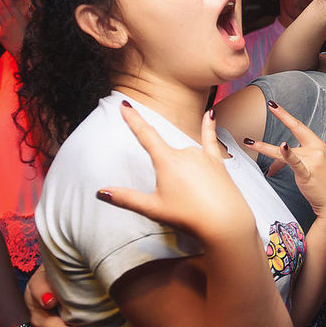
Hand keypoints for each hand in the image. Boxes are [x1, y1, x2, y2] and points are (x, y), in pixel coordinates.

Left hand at [0, 0, 29, 57]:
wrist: (26, 52)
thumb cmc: (32, 39)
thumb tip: (31, 7)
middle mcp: (11, 22)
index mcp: (19, 18)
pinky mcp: (0, 35)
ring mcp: (4, 28)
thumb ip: (31, 16)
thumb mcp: (34, 25)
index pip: (10, 5)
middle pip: (1, 7)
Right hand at [99, 102, 255, 242]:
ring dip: (182, 172)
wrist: (225, 222)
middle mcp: (185, 152)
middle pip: (166, 155)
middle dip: (166, 173)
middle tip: (179, 199)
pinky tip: (212, 112)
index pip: (145, 135)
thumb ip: (126, 198)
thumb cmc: (189, 216)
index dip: (133, 119)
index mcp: (167, 160)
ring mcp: (202, 155)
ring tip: (193, 197)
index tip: (125, 104)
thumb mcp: (153, 208)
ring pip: (184, 156)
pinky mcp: (217, 161)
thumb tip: (100, 192)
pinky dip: (209, 126)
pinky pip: (211, 139)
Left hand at [243, 100, 325, 223]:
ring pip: (284, 152)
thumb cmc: (324, 185)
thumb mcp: (312, 168)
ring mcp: (312, 160)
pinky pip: (295, 162)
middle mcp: (316, 150)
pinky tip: (282, 146)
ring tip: (249, 142)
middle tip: (270, 105)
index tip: (274, 106)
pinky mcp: (307, 173)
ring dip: (264, 147)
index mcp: (319, 146)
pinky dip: (288, 154)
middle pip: (295, 131)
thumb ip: (293, 162)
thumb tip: (272, 166)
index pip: (300, 127)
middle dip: (283, 116)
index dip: (287, 116)